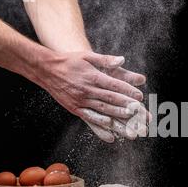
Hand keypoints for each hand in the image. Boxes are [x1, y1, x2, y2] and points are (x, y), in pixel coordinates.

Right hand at [33, 51, 148, 141]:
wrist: (46, 70)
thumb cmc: (70, 61)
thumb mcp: (87, 56)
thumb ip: (105, 60)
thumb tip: (121, 60)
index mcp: (92, 77)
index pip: (114, 85)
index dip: (127, 92)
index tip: (139, 97)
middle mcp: (87, 90)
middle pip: (111, 100)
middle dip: (127, 107)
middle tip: (140, 114)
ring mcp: (81, 101)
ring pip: (103, 111)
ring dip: (118, 118)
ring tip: (131, 124)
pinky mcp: (75, 109)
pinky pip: (90, 118)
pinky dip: (101, 125)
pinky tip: (111, 131)